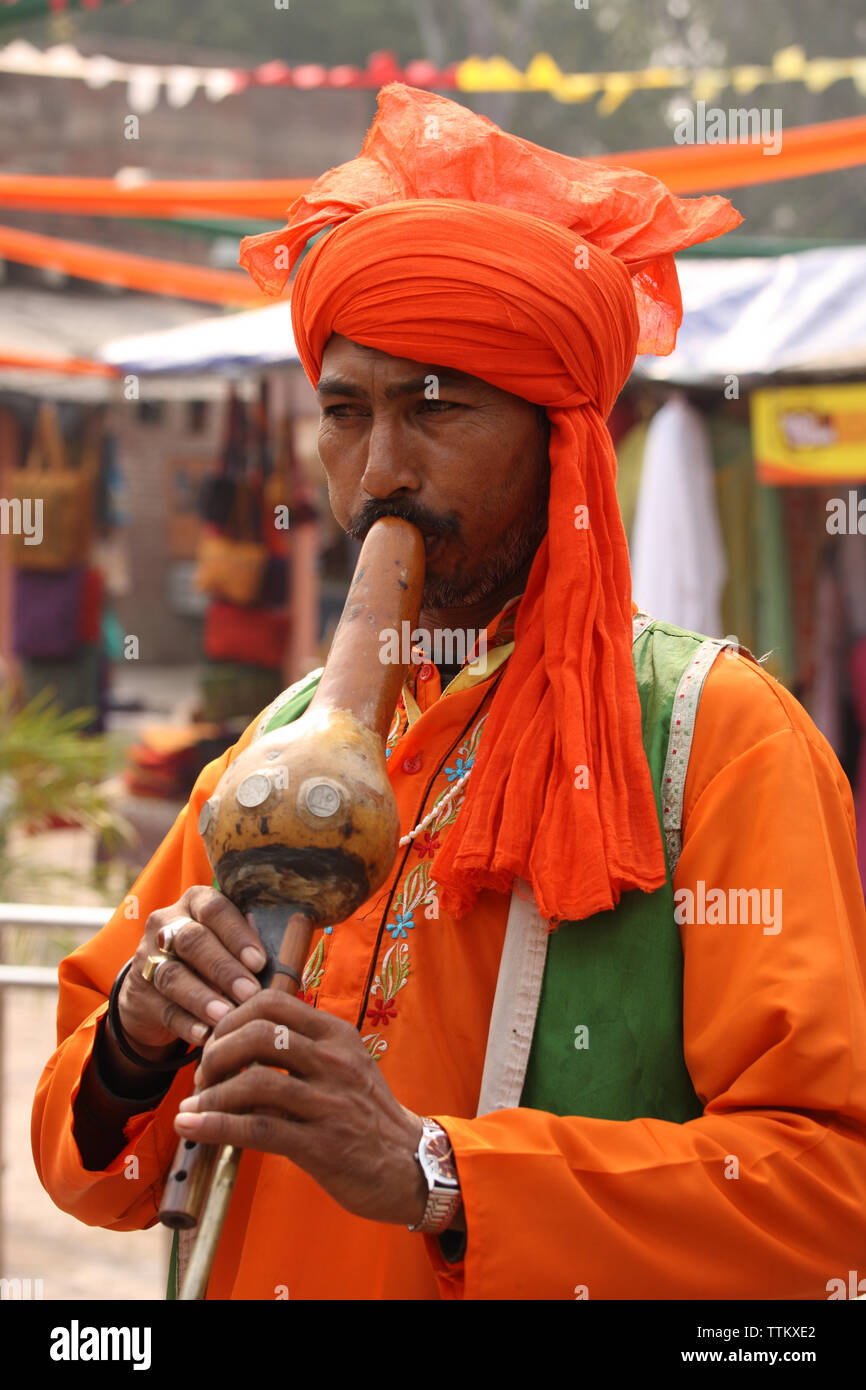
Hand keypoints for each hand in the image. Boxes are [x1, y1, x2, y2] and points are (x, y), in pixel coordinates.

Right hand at [116, 887, 266, 1057]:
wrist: (158, 988)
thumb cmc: (212, 959)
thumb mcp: (228, 943)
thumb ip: (251, 943)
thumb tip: (287, 952)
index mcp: (195, 903)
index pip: (215, 909)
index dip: (237, 935)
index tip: (260, 961)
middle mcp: (166, 924)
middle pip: (192, 941)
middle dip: (223, 968)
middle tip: (249, 993)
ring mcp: (147, 958)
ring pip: (173, 976)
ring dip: (202, 998)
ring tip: (226, 1016)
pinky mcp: (138, 994)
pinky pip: (163, 1009)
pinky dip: (185, 1023)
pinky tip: (204, 1035)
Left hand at [173, 991, 427, 1226]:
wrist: (409, 1164)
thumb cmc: (366, 1114)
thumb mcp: (344, 1065)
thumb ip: (303, 1048)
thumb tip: (240, 1039)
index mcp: (337, 1035)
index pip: (273, 1003)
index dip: (231, 1018)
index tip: (215, 1043)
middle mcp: (334, 1061)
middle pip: (258, 1034)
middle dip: (216, 1053)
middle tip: (203, 1077)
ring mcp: (329, 1102)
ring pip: (254, 1081)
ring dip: (211, 1094)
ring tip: (193, 1107)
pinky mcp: (321, 1144)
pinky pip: (257, 1129)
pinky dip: (216, 1126)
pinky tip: (192, 1127)